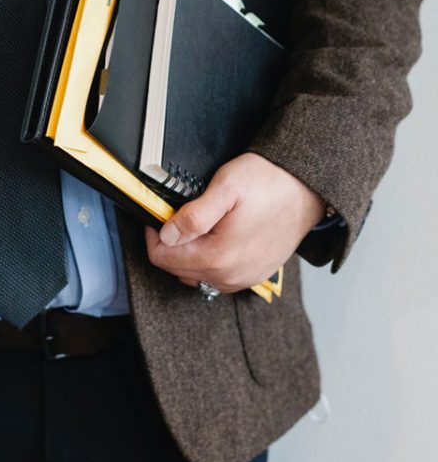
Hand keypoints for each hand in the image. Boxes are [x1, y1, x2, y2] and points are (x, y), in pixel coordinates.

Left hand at [144, 153, 325, 292]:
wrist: (307, 188)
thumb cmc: (269, 183)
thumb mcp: (225, 188)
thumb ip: (193, 216)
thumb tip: (166, 234)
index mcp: (218, 257)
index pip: (162, 258)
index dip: (154, 234)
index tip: (161, 215)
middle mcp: (230, 276)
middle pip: (176, 269)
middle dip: (171, 243)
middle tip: (179, 215)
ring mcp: (244, 279)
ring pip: (194, 275)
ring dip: (188, 253)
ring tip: (198, 224)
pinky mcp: (254, 275)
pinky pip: (216, 276)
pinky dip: (207, 259)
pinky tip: (214, 236)